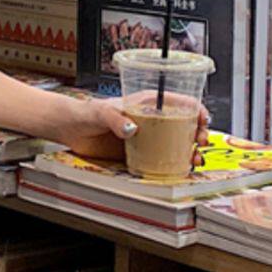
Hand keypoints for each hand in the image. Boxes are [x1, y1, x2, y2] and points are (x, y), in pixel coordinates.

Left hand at [46, 92, 209, 166]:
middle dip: (198, 132)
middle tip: (201, 141)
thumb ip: (115, 118)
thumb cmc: (84, 112)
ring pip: (176, 143)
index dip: (196, 109)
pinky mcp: (139, 153)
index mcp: (146, 103)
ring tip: (195, 158)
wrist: (69, 129)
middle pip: (183, 124)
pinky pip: (160, 159)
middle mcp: (150, 120)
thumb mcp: (101, 111)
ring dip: (190, 150)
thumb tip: (131, 129)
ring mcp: (146, 137)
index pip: (179, 102)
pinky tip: (180, 169)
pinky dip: (174, 164)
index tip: (203, 119)